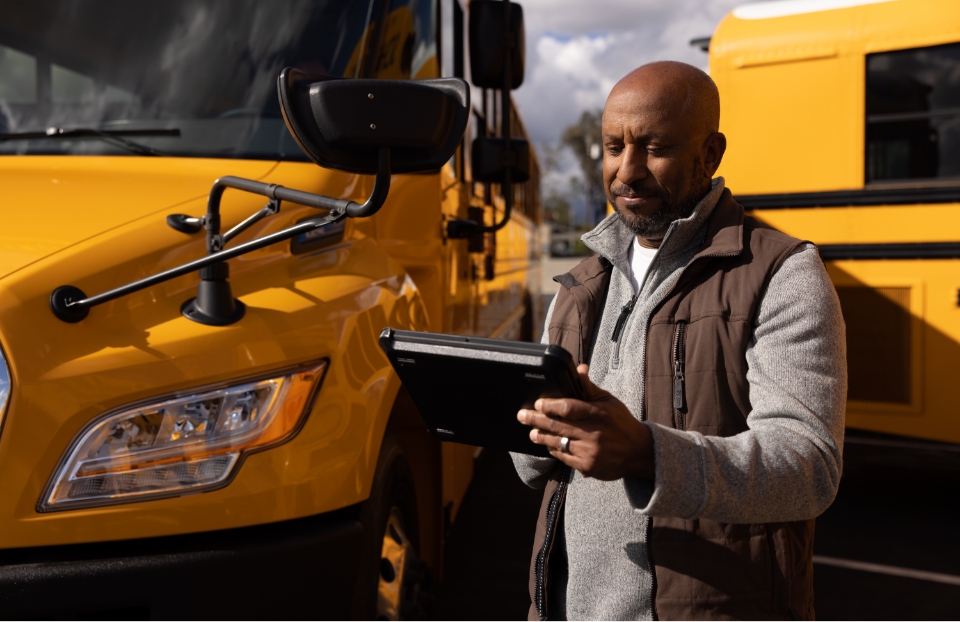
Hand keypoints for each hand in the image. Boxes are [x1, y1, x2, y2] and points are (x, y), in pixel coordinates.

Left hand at [517, 364, 654, 479]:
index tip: (537, 403)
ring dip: (541, 437)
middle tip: (522, 416)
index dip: (550, 405)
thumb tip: (579, 369)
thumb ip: (590, 388)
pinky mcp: (587, 466)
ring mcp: (589, 451)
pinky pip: (564, 457)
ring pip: (558, 442)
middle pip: (558, 425)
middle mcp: (593, 433)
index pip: (569, 408)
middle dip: (536, 420)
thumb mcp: (610, 402)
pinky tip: (548, 445)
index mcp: (599, 414)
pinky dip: (554, 450)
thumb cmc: (621, 423)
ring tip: (532, 432)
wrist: (639, 452)